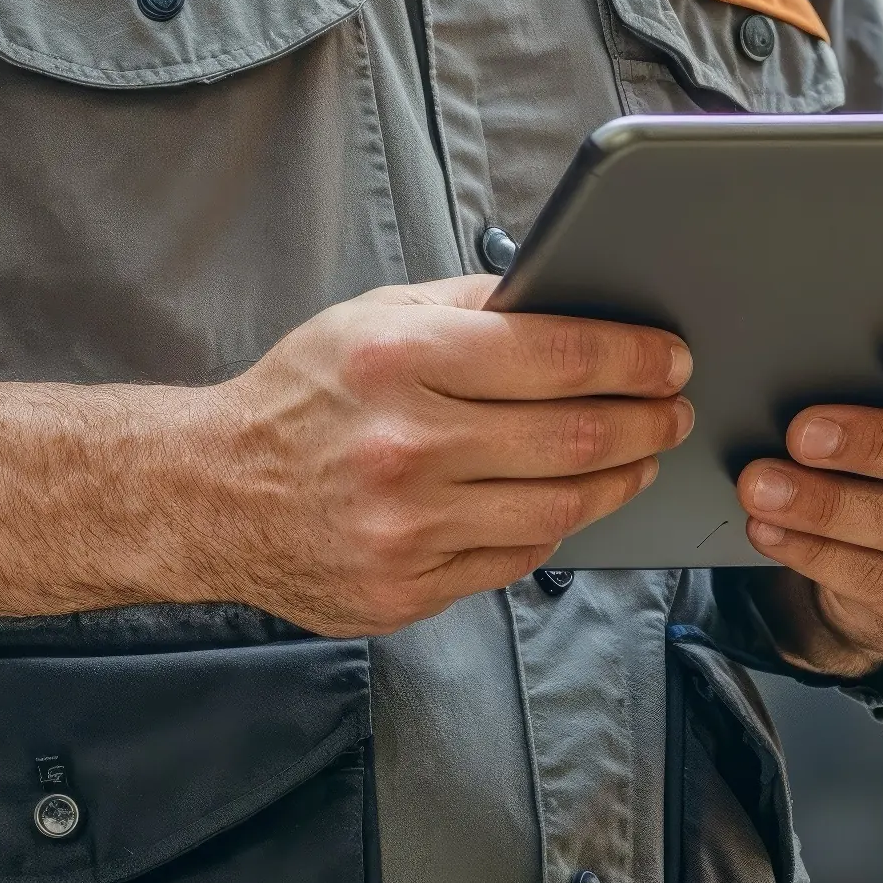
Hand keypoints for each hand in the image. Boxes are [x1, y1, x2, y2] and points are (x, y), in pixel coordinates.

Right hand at [198, 279, 695, 636]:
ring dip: (620, 480)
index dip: (633, 357)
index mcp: (400, 360)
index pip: (557, 355)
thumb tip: (569, 295)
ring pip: (558, 506)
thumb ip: (470, 305)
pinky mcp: (403, 587)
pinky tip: (567, 502)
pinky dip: (553, 526)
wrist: (208, 494)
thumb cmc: (300, 398)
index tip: (670, 358)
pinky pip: (513, 557)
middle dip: (648, 421)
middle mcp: (406, 445)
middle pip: (575, 436)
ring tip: (641, 457)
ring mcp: (405, 527)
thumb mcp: (373, 318)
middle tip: (674, 410)